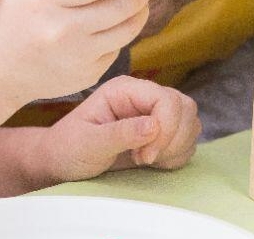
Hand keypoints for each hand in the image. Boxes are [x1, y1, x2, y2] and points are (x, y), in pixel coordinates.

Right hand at [0, 0, 153, 104]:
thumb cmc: (16, 10)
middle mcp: (62, 30)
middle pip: (126, 3)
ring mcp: (77, 58)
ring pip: (130, 27)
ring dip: (139, 9)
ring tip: (130, 0)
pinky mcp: (88, 76)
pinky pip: (119, 48)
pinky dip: (118, 34)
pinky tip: (103, 27)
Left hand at [38, 76, 200, 182]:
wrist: (63, 162)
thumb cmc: (68, 148)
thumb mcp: (88, 142)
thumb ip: (120, 133)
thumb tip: (153, 126)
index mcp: (126, 90)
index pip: (166, 99)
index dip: (164, 129)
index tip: (144, 156)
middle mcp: (144, 97)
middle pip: (185, 107)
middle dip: (172, 139)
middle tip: (143, 159)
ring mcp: (154, 114)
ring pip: (190, 123)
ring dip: (176, 147)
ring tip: (145, 160)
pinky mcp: (161, 133)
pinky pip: (188, 140)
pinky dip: (177, 155)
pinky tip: (153, 162)